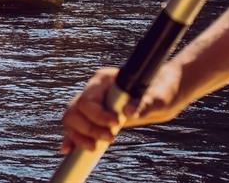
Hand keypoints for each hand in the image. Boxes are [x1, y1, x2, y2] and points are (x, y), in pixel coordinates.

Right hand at [60, 64, 182, 153]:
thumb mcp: (155, 97)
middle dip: (88, 128)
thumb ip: (142, 102)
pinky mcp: (92, 116)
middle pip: (75, 110)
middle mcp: (93, 90)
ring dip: (79, 135)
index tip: (116, 124)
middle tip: (111, 138)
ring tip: (94, 148)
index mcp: (103, 79)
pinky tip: (69, 149)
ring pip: (72, 119)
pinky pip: (75, 126)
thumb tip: (129, 111)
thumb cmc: (159, 91)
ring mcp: (91, 103)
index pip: (88, 99)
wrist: (159, 95)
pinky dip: (72, 138)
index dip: (97, 115)